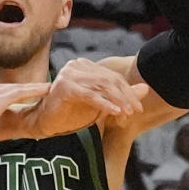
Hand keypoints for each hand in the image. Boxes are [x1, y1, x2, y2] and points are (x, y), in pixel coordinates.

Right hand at [0, 79, 50, 149]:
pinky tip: (46, 91)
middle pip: (12, 88)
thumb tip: (16, 122)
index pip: (5, 90)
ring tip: (51, 88)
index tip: (35, 94)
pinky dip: (34, 91)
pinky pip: (20, 93)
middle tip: (48, 88)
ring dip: (36, 89)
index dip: (21, 92)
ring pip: (18, 89)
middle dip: (30, 89)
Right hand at [31, 59, 147, 137]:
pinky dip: (104, 104)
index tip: (137, 107)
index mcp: (85, 66)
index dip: (127, 91)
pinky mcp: (64, 86)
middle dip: (125, 96)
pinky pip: (90, 95)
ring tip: (126, 113)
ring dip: (117, 101)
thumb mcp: (100, 105)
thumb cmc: (69, 114)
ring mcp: (69, 74)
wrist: (43, 123)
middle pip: (108, 80)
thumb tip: (145, 89)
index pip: (112, 76)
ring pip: (101, 86)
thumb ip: (121, 96)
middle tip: (135, 110)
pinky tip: (114, 112)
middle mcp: (77, 66)